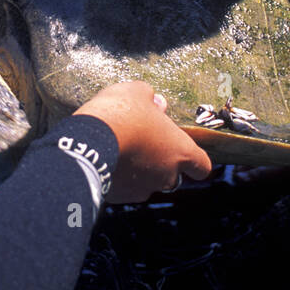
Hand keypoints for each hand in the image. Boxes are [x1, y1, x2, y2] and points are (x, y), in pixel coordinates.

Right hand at [73, 81, 211, 203]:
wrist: (88, 142)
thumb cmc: (121, 113)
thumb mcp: (137, 92)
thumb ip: (151, 98)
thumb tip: (157, 103)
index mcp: (181, 151)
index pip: (202, 166)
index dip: (195, 161)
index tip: (185, 154)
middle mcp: (167, 175)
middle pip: (173, 175)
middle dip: (161, 163)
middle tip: (143, 143)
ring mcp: (144, 189)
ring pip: (148, 183)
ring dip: (139, 171)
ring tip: (121, 151)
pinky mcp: (121, 197)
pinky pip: (125, 188)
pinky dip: (120, 178)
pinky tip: (107, 161)